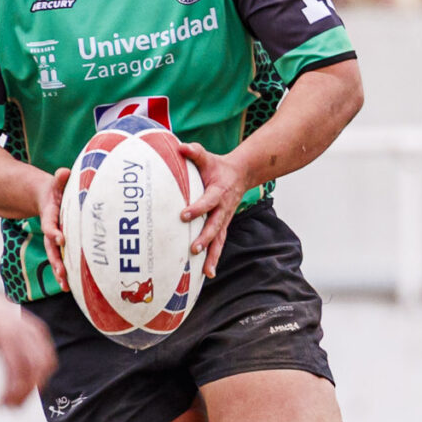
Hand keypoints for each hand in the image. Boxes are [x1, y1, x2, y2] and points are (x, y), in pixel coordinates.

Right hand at [0, 270, 58, 407]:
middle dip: (30, 391)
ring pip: (30, 373)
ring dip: (20, 395)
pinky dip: (11, 390)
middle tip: (14, 406)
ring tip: (7, 407)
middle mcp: (29, 330)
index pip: (46, 360)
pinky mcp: (3, 337)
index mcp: (32, 327)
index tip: (23, 395)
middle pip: (42, 368)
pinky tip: (1, 401)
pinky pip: (15, 370)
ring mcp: (18, 333)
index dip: (38, 381)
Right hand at [36, 166, 73, 287]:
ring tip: (65, 286)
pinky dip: (64, 272)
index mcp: (50, 215)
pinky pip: (62, 258)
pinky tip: (69, 286)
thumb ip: (59, 178)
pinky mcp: (60, 244)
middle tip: (62, 272)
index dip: (54, 231)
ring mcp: (54, 238)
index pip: (50, 224)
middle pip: (51, 247)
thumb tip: (63, 172)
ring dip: (59, 271)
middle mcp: (51, 229)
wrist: (43, 197)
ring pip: (55, 257)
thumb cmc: (55, 189)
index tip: (60, 238)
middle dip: (56, 260)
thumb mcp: (56, 182)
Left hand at [178, 143, 252, 278]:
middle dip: (206, 238)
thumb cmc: (217, 166)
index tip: (183, 215)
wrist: (241, 174)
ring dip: (212, 255)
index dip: (197, 208)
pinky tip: (207, 274)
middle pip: (216, 226)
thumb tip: (180, 147)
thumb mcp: (207, 157)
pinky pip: (219, 244)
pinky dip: (214, 258)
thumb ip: (194, 152)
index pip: (208, 201)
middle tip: (194, 249)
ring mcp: (224, 219)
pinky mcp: (223, 226)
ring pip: (219, 240)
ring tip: (206, 271)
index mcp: (218, 192)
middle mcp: (223, 209)